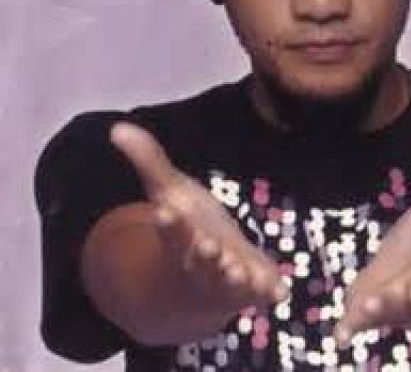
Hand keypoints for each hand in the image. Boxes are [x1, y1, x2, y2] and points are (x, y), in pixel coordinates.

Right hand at [110, 122, 287, 317]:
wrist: (208, 269)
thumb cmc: (188, 224)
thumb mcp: (169, 190)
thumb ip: (149, 161)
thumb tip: (118, 127)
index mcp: (180, 238)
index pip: (171, 231)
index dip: (169, 222)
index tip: (164, 211)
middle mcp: (201, 263)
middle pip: (199, 262)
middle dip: (204, 255)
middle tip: (209, 246)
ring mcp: (227, 280)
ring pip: (229, 284)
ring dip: (234, 278)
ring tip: (240, 271)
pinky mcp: (253, 287)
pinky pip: (261, 294)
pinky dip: (270, 293)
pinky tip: (281, 292)